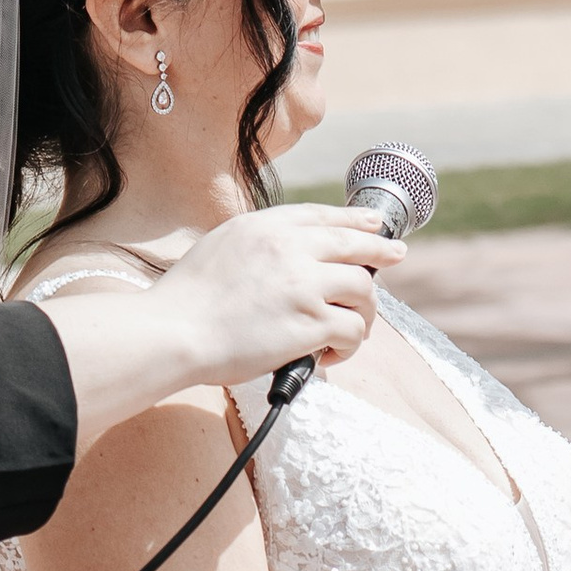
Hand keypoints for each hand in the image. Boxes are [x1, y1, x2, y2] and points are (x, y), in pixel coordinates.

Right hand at [158, 205, 404, 384]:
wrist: (174, 331)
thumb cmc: (188, 301)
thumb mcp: (222, 246)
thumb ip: (259, 243)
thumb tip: (290, 255)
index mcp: (266, 227)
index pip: (323, 216)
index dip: (355, 220)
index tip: (375, 226)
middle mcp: (290, 247)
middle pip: (355, 246)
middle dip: (381, 253)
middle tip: (396, 257)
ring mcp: (304, 283)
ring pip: (364, 289)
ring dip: (363, 313)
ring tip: (347, 331)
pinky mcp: (312, 321)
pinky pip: (354, 329)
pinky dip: (350, 345)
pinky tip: (331, 354)